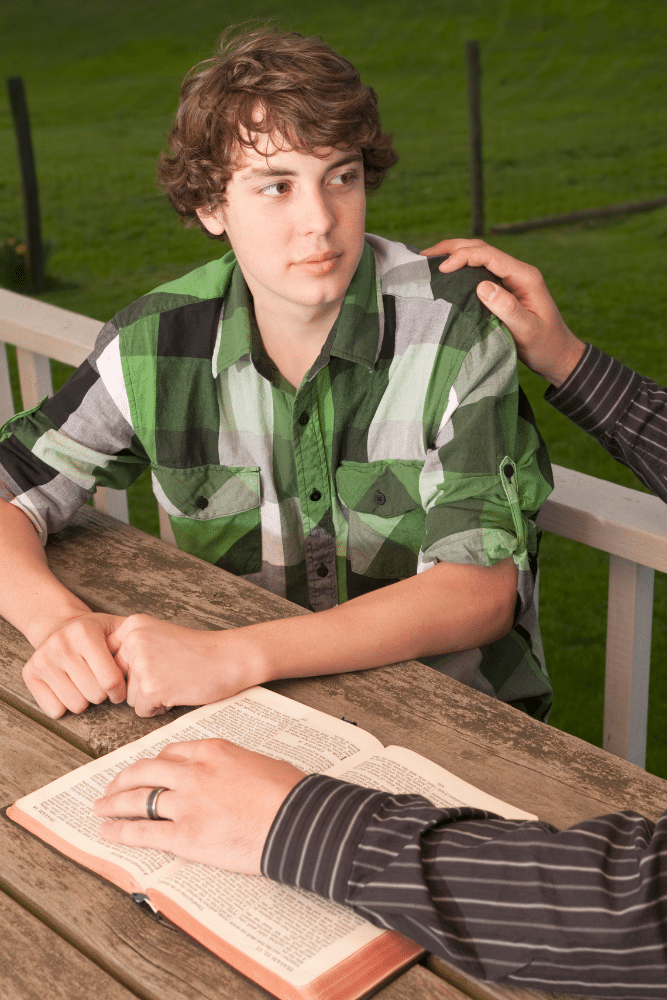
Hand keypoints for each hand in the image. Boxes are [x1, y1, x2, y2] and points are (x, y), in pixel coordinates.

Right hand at [23, 612, 126, 717]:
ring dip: (86, 701)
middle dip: (104, 695)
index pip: (110, 680)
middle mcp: (60, 644)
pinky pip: (54, 710)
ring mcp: (42, 660)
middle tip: (103, 686)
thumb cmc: (96, 632)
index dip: (120, 691)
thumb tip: (150, 664)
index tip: (121, 689)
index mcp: (84, 632)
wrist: (60, 625)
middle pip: (94, 695)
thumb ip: (134, 641)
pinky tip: (70, 689)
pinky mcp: (30, 674)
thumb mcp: (117, 627)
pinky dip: (65, 706)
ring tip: (87, 685)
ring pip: (76, 705)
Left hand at [94, 739, 304, 874]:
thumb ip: (234, 767)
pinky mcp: (186, 836)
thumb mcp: (260, 763)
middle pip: (146, 770)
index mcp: (213, 751)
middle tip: (111, 787)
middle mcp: (194, 772)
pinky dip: (120, 831)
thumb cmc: (290, 793)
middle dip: (124, 779)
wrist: (299, 821)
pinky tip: (107, 831)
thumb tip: (228, 779)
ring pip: (139, 798)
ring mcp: (187, 803)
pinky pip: (143, 831)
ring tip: (100, 807)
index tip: (146, 770)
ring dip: (114, 803)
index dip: (154, 763)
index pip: (172, 752)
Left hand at [106, 615, 257, 716]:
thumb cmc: (198, 651)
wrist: (229, 658)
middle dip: (137, 684)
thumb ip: (130, 646)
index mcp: (133, 625)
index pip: (107, 657)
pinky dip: (158, 708)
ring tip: (174, 681)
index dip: (125, 670)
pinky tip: (177, 692)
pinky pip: (141, 710)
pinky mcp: (151, 687)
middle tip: (166, 674)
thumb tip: (98, 671)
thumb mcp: (158, 634)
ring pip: (128, 697)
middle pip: (116, 678)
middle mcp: (133, 641)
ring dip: (149, 696)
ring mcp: (142, 664)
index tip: (148, 668)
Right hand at [420, 238, 585, 386]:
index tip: (442, 269)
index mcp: (525, 277)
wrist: (558, 355)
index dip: (463, 257)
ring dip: (455, 255)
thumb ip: (507, 308)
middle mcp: (518, 272)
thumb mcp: (527, 331)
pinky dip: (461, 268)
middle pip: (482, 249)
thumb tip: (482, 286)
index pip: (490, 256)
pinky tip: (445, 274)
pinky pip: (480, 272)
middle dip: (453, 248)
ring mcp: (511, 279)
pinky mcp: (504, 289)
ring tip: (428, 260)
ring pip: (480, 257)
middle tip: (424, 255)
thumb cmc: (545, 346)